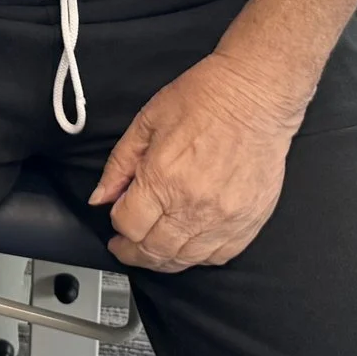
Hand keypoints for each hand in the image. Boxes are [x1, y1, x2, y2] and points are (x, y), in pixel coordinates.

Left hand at [88, 52, 303, 270]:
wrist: (256, 95)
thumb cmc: (204, 98)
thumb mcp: (147, 121)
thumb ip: (119, 164)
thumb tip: (100, 197)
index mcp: (163, 178)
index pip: (128, 225)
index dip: (117, 225)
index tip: (118, 217)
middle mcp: (193, 206)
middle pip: (154, 251)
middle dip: (133, 252)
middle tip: (126, 246)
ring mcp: (224, 219)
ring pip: (185, 260)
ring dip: (163, 260)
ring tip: (153, 249)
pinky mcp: (249, 222)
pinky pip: (219, 256)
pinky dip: (199, 257)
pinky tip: (188, 245)